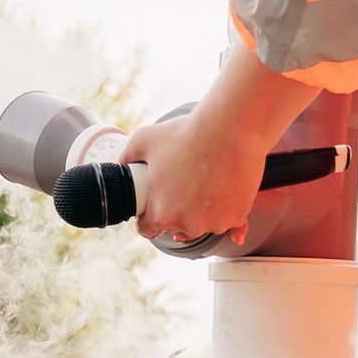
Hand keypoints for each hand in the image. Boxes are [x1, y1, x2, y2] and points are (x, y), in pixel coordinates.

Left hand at [120, 112, 266, 245]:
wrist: (230, 127)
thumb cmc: (188, 133)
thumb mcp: (143, 140)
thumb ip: (126, 158)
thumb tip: (120, 166)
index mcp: (162, 214)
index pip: (148, 229)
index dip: (148, 217)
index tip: (154, 206)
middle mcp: (189, 225)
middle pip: (177, 228)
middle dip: (177, 212)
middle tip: (182, 186)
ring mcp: (215, 223)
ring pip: (204, 224)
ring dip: (202, 212)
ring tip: (204, 183)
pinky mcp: (238, 216)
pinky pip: (233, 227)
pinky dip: (228, 218)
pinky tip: (229, 221)